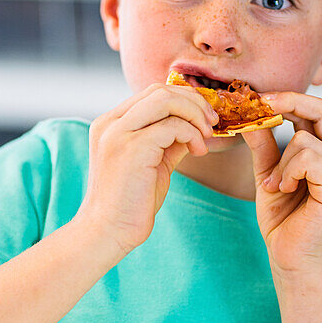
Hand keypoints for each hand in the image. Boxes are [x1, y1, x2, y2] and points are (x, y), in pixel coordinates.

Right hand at [78, 83, 217, 254]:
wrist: (108, 232)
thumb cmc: (131, 202)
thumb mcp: (153, 162)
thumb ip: (169, 140)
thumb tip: (195, 125)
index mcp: (111, 123)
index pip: (153, 92)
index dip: (185, 98)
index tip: (205, 117)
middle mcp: (110, 122)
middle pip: (160, 90)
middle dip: (194, 102)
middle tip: (212, 123)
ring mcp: (118, 133)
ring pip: (166, 100)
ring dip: (195, 114)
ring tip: (206, 136)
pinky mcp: (130, 149)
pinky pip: (172, 125)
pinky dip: (192, 133)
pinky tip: (198, 151)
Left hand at [242, 93, 321, 276]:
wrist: (290, 258)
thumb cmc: (283, 220)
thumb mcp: (268, 172)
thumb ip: (263, 143)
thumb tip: (249, 112)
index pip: (321, 110)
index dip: (292, 98)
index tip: (261, 98)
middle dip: (289, 102)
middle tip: (260, 105)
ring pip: (305, 138)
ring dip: (280, 161)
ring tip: (275, 185)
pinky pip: (307, 157)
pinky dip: (286, 171)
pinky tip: (283, 190)